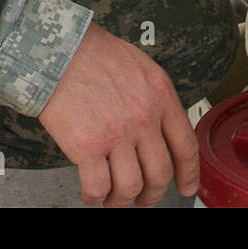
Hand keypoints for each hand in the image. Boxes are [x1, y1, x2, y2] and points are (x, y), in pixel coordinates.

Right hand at [38, 21, 198, 207]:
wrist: (58, 48)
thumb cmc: (93, 53)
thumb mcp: (140, 67)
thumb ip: (153, 98)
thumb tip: (158, 129)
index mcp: (160, 96)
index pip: (185, 146)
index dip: (189, 174)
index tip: (186, 187)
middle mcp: (144, 118)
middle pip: (160, 173)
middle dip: (152, 194)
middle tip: (144, 199)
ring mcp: (116, 134)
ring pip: (130, 187)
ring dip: (122, 200)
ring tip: (112, 200)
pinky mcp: (87, 146)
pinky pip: (98, 187)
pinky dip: (95, 197)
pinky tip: (91, 194)